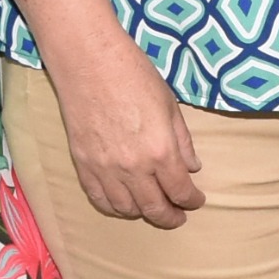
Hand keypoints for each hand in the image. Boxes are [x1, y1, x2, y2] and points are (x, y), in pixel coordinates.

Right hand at [58, 31, 205, 226]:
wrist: (89, 61)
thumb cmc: (134, 76)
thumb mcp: (169, 106)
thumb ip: (182, 141)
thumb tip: (192, 168)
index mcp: (161, 151)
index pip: (180, 191)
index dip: (192, 201)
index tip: (196, 201)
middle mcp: (134, 167)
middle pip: (154, 208)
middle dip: (170, 217)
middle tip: (177, 216)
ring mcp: (105, 169)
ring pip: (126, 209)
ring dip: (142, 213)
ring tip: (151, 207)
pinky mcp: (83, 164)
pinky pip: (99, 199)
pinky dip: (113, 207)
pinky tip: (123, 203)